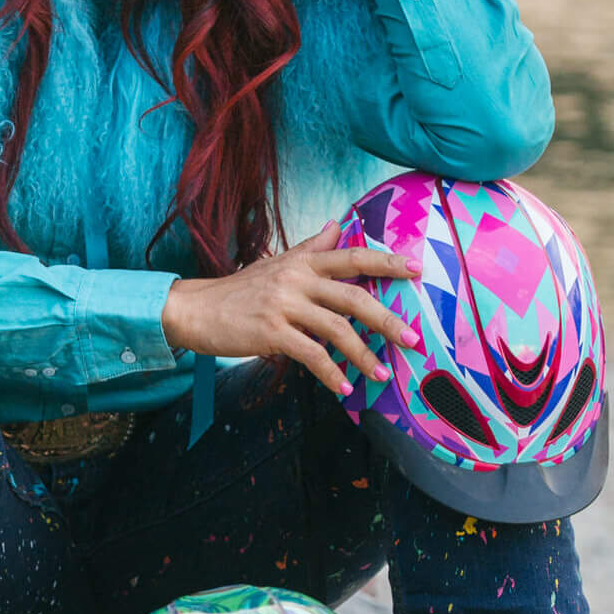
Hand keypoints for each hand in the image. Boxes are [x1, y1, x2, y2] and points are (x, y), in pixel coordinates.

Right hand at [161, 222, 419, 398]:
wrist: (196, 309)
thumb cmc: (240, 290)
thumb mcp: (278, 263)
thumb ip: (310, 248)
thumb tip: (336, 226)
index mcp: (303, 262)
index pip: (353, 256)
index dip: (387, 261)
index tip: (416, 269)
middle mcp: (297, 279)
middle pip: (354, 296)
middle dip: (388, 320)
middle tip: (414, 339)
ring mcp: (285, 305)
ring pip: (337, 329)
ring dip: (363, 355)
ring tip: (382, 374)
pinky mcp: (272, 332)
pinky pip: (311, 355)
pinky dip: (330, 373)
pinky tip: (343, 387)